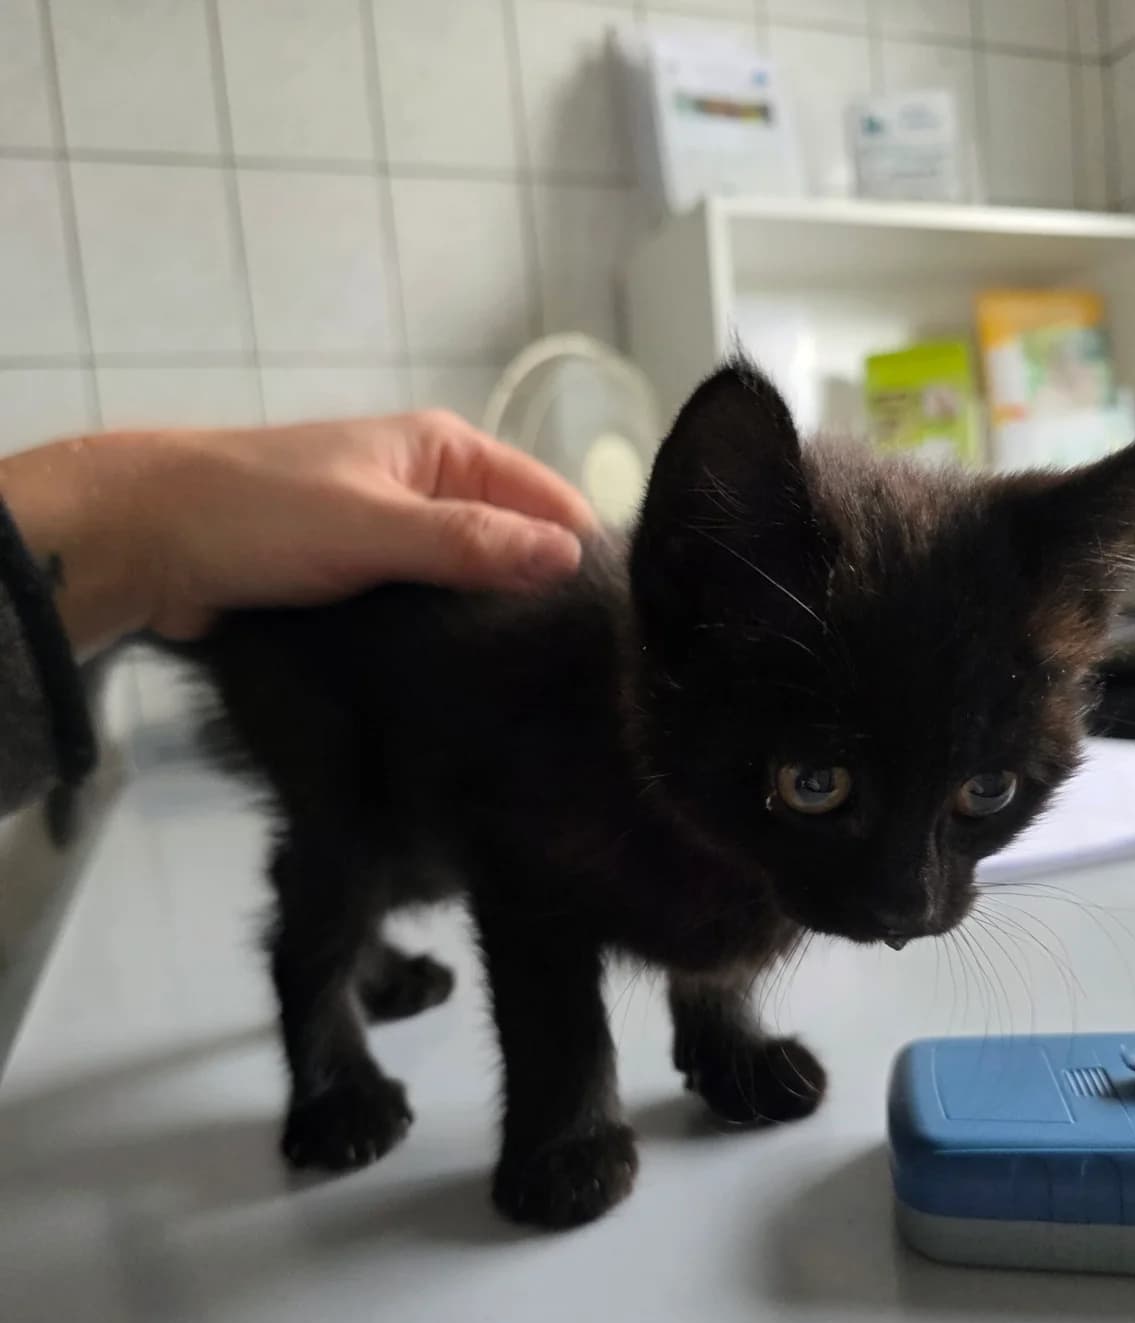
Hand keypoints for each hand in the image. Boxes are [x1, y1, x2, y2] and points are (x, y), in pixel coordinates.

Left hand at [0, 410, 597, 650]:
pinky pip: (429, 613)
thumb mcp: (376, 526)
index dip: (584, 552)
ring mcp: (397, 540)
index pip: (548, 499)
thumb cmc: (260, 515)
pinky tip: (473, 687)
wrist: (145, 542)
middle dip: (543, 596)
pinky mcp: (366, 585)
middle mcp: (431, 491)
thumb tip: (572, 560)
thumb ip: (472, 544)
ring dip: (494, 626)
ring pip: (472, 586)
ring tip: (539, 690)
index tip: (621, 626)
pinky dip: (449, 640)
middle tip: (584, 675)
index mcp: (445, 452)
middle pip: (516, 545)